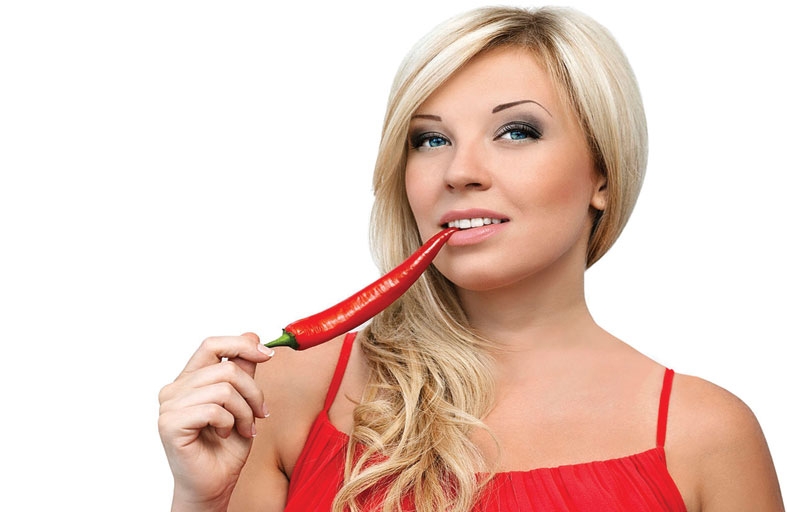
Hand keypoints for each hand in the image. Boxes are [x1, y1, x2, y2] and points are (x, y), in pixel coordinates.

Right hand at [158, 332, 273, 507]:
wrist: (213, 485)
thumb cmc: (224, 448)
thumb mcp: (243, 402)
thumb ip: (243, 371)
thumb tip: (252, 337)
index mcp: (189, 380)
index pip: (212, 345)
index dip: (241, 345)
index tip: (268, 355)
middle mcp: (174, 390)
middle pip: (226, 369)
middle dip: (253, 391)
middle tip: (261, 413)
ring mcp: (169, 407)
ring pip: (223, 389)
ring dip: (244, 411)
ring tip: (243, 427)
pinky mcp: (170, 424)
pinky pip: (213, 409)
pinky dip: (229, 422)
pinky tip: (226, 434)